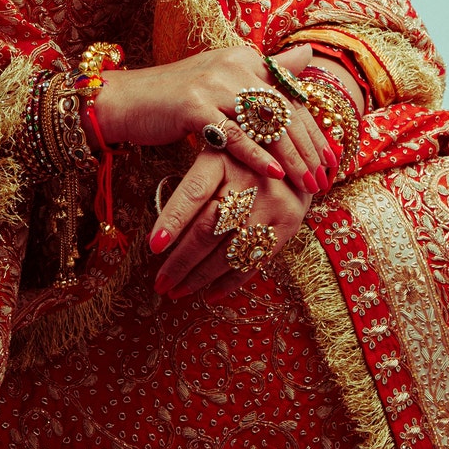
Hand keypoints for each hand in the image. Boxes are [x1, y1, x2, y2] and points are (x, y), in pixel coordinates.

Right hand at [93, 44, 335, 195]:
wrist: (127, 100)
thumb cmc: (176, 98)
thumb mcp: (223, 81)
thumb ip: (264, 75)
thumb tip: (307, 52)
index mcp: (245, 58)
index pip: (292, 96)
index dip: (314, 129)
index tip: (332, 158)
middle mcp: (233, 65)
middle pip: (284, 109)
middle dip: (309, 148)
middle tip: (325, 178)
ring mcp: (213, 84)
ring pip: (265, 123)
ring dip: (291, 157)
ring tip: (308, 183)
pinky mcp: (194, 106)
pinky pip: (234, 135)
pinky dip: (257, 156)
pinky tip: (274, 174)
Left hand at [149, 150, 312, 301]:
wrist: (294, 154)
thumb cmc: (240, 158)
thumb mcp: (214, 158)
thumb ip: (192, 191)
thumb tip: (157, 238)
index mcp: (222, 157)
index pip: (193, 192)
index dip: (173, 219)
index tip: (154, 246)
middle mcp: (249, 178)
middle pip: (209, 228)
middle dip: (181, 260)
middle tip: (160, 282)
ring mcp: (272, 202)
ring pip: (229, 250)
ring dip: (200, 276)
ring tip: (177, 290)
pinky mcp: (289, 222)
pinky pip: (254, 261)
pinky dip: (229, 282)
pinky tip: (209, 294)